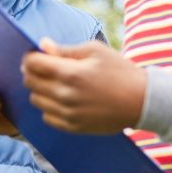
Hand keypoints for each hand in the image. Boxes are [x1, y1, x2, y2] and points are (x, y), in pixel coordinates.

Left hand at [21, 38, 146, 133]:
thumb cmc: (120, 71)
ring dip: (39, 89)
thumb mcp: (95, 51)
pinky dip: (49, 107)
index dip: (30, 56)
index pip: (32, 64)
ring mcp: (68, 114)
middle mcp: (65, 95)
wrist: (141, 101)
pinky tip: (61, 99)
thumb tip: (43, 45)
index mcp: (70, 73)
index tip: (36, 54)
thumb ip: (65, 50)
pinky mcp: (73, 127)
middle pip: (30, 82)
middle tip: (44, 67)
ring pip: (35, 100)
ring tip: (54, 83)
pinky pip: (47, 117)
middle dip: (32, 71)